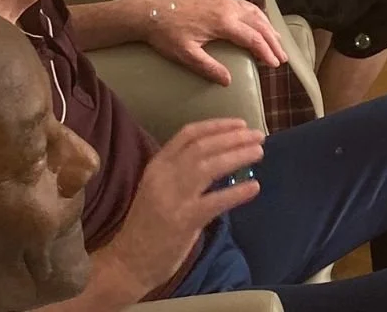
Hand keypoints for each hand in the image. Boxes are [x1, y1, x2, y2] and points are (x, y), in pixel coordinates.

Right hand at [109, 119, 264, 292]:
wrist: (128, 262)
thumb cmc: (148, 225)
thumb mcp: (159, 188)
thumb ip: (183, 171)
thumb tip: (223, 155)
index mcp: (157, 166)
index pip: (188, 134)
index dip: (217, 125)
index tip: (240, 124)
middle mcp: (163, 176)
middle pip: (203, 147)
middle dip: (234, 138)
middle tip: (258, 136)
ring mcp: (172, 199)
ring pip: (209, 167)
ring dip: (238, 156)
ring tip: (259, 153)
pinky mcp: (183, 221)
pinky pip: (214, 202)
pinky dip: (236, 193)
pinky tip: (254, 187)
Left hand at [143, 0, 286, 86]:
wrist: (150, 11)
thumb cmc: (166, 34)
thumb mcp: (185, 54)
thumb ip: (208, 67)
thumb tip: (228, 81)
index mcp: (222, 22)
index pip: (252, 38)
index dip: (266, 52)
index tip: (274, 64)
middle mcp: (228, 9)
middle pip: (259, 25)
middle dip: (273, 42)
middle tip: (282, 58)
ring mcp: (224, 1)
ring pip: (255, 13)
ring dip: (268, 28)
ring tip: (277, 42)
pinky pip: (246, 6)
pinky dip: (258, 16)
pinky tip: (260, 23)